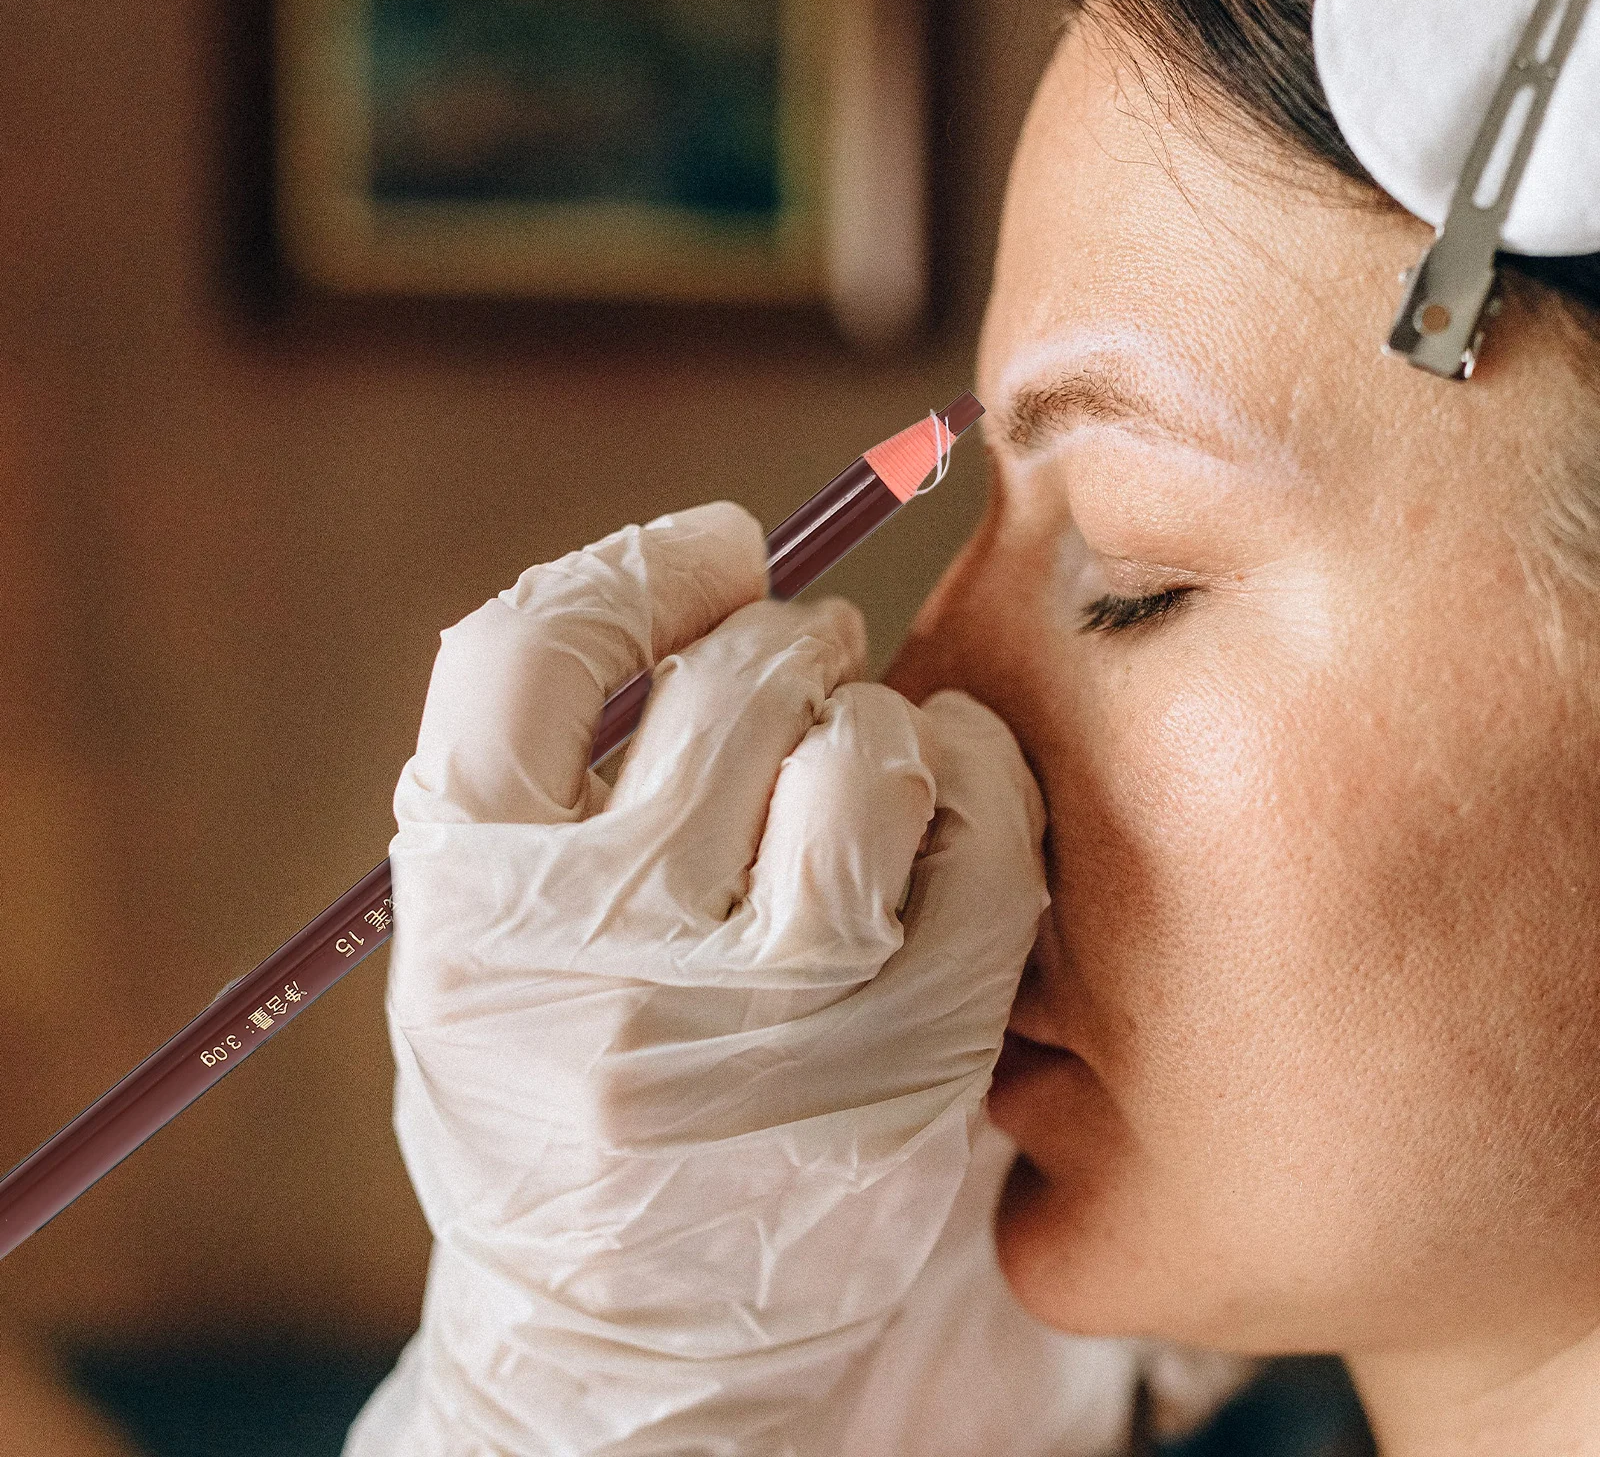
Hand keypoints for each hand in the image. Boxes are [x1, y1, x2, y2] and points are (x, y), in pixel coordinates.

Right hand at [345, 502, 1051, 1455]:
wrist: (639, 1338)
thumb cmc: (556, 1093)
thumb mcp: (487, 947)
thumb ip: (551, 772)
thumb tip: (718, 567)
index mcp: (475, 906)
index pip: (530, 654)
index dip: (635, 571)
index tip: (712, 550)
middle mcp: (614, 953)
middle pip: (720, 688)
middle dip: (775, 637)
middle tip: (797, 651)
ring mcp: (772, 1012)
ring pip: (859, 756)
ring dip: (870, 710)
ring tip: (860, 737)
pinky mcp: (912, 1055)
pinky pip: (986, 842)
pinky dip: (979, 771)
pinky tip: (951, 777)